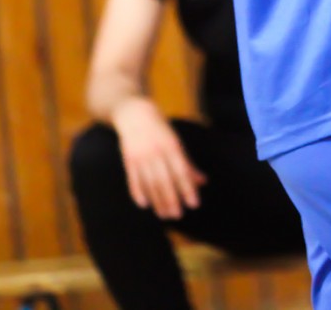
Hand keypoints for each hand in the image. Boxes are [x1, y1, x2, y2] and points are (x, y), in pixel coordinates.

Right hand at [110, 97, 205, 218]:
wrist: (135, 115)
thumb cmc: (161, 130)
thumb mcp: (176, 143)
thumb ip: (188, 163)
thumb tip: (202, 182)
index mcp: (172, 146)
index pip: (182, 172)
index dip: (188, 189)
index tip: (194, 204)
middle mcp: (156, 152)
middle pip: (165, 180)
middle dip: (172, 199)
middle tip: (178, 215)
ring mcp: (141, 156)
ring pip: (150, 183)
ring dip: (157, 200)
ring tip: (164, 214)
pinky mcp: (128, 160)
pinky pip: (133, 180)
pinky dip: (138, 193)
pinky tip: (145, 205)